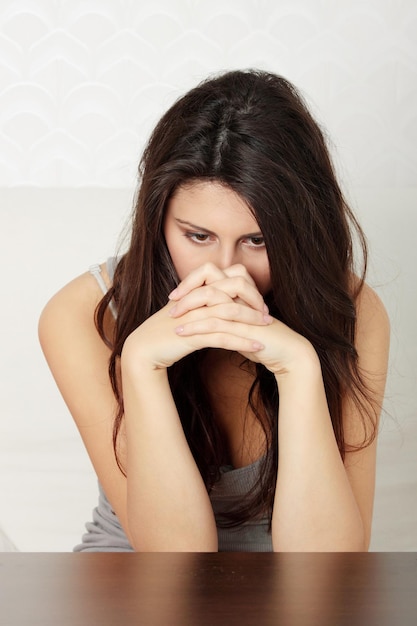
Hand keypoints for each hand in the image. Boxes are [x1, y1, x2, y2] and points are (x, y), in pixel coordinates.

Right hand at [121, 263, 270, 372]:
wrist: (144, 349)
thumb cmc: (165, 332)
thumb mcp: (186, 312)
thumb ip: (203, 303)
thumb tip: (224, 301)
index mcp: (196, 289)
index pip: (229, 276)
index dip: (248, 286)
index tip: (258, 302)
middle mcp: (197, 298)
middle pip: (234, 288)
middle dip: (254, 299)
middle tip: (266, 314)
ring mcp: (195, 315)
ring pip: (231, 311)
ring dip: (253, 321)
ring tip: (268, 329)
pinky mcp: (193, 335)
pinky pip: (223, 336)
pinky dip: (243, 341)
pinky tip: (257, 347)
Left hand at [168, 263, 317, 376]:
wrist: (286, 354)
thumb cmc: (263, 341)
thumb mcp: (239, 326)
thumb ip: (224, 318)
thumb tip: (204, 317)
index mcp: (239, 292)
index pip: (211, 274)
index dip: (192, 281)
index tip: (176, 295)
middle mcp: (241, 296)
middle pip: (209, 279)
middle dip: (187, 290)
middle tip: (171, 303)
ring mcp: (243, 310)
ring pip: (210, 299)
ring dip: (187, 309)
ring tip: (172, 320)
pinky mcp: (244, 327)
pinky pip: (216, 322)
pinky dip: (196, 327)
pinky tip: (182, 333)